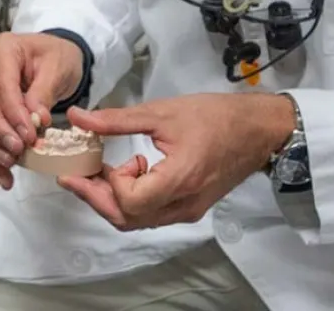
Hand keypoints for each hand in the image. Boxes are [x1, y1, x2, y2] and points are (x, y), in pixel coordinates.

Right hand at [0, 31, 84, 189]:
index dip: (12, 112)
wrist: (53, 60)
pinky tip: (4, 176)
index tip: (30, 134)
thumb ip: (44, 91)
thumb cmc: (56, 58)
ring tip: (12, 162)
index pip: (0, 84)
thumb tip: (35, 117)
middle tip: (18, 150)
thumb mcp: (58, 68)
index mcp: (1, 48)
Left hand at [58, 93, 295, 229]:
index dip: (109, 184)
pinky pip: (152, 215)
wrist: (257, 129)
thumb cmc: (214, 116)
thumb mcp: (161, 112)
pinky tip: (124, 175)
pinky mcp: (191, 207)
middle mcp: (184, 204)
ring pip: (139, 221)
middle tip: (75, 175)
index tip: (104, 159)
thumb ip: (116, 119)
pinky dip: (131, 201)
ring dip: (111, 201)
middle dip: (96, 198)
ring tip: (95, 173)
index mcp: (180, 179)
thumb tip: (76, 117)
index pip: (131, 202)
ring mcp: (189, 209)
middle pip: (128, 219)